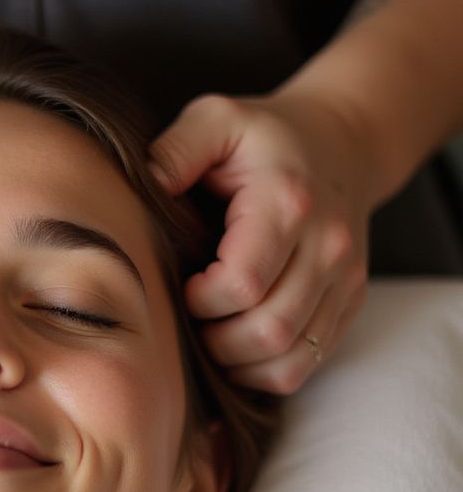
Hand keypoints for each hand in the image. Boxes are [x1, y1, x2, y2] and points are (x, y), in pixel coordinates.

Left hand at [148, 91, 373, 393]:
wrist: (342, 141)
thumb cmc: (263, 135)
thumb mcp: (216, 119)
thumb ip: (176, 149)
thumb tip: (142, 188)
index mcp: (288, 204)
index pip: (243, 284)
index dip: (199, 301)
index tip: (181, 284)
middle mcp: (327, 247)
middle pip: (268, 331)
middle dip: (213, 341)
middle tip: (187, 320)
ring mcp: (344, 280)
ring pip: (289, 360)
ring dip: (236, 364)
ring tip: (207, 337)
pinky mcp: (349, 303)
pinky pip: (305, 365)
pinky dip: (262, 373)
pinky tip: (234, 350)